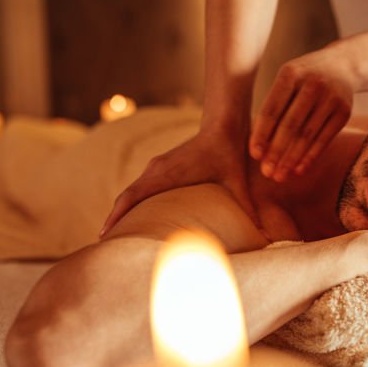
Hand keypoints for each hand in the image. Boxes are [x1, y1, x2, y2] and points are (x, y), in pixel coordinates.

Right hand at [100, 122, 255, 236]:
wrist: (224, 123)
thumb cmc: (230, 152)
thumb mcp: (238, 183)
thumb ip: (249, 208)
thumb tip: (264, 233)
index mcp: (167, 174)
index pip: (133, 195)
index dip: (117, 215)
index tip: (104, 234)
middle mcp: (157, 169)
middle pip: (126, 196)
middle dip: (114, 219)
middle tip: (103, 243)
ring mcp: (157, 167)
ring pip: (132, 191)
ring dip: (122, 211)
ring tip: (114, 235)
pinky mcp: (162, 166)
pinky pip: (141, 187)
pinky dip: (133, 202)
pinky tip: (133, 218)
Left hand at [249, 49, 354, 181]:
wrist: (343, 65)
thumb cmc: (304, 78)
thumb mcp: (288, 80)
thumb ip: (274, 106)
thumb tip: (259, 146)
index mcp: (291, 73)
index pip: (272, 109)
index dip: (262, 134)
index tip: (254, 155)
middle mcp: (312, 84)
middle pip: (290, 125)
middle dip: (276, 152)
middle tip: (267, 172)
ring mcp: (331, 97)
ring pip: (307, 135)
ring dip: (292, 159)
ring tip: (280, 176)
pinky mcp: (344, 111)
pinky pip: (324, 138)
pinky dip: (310, 156)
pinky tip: (299, 170)